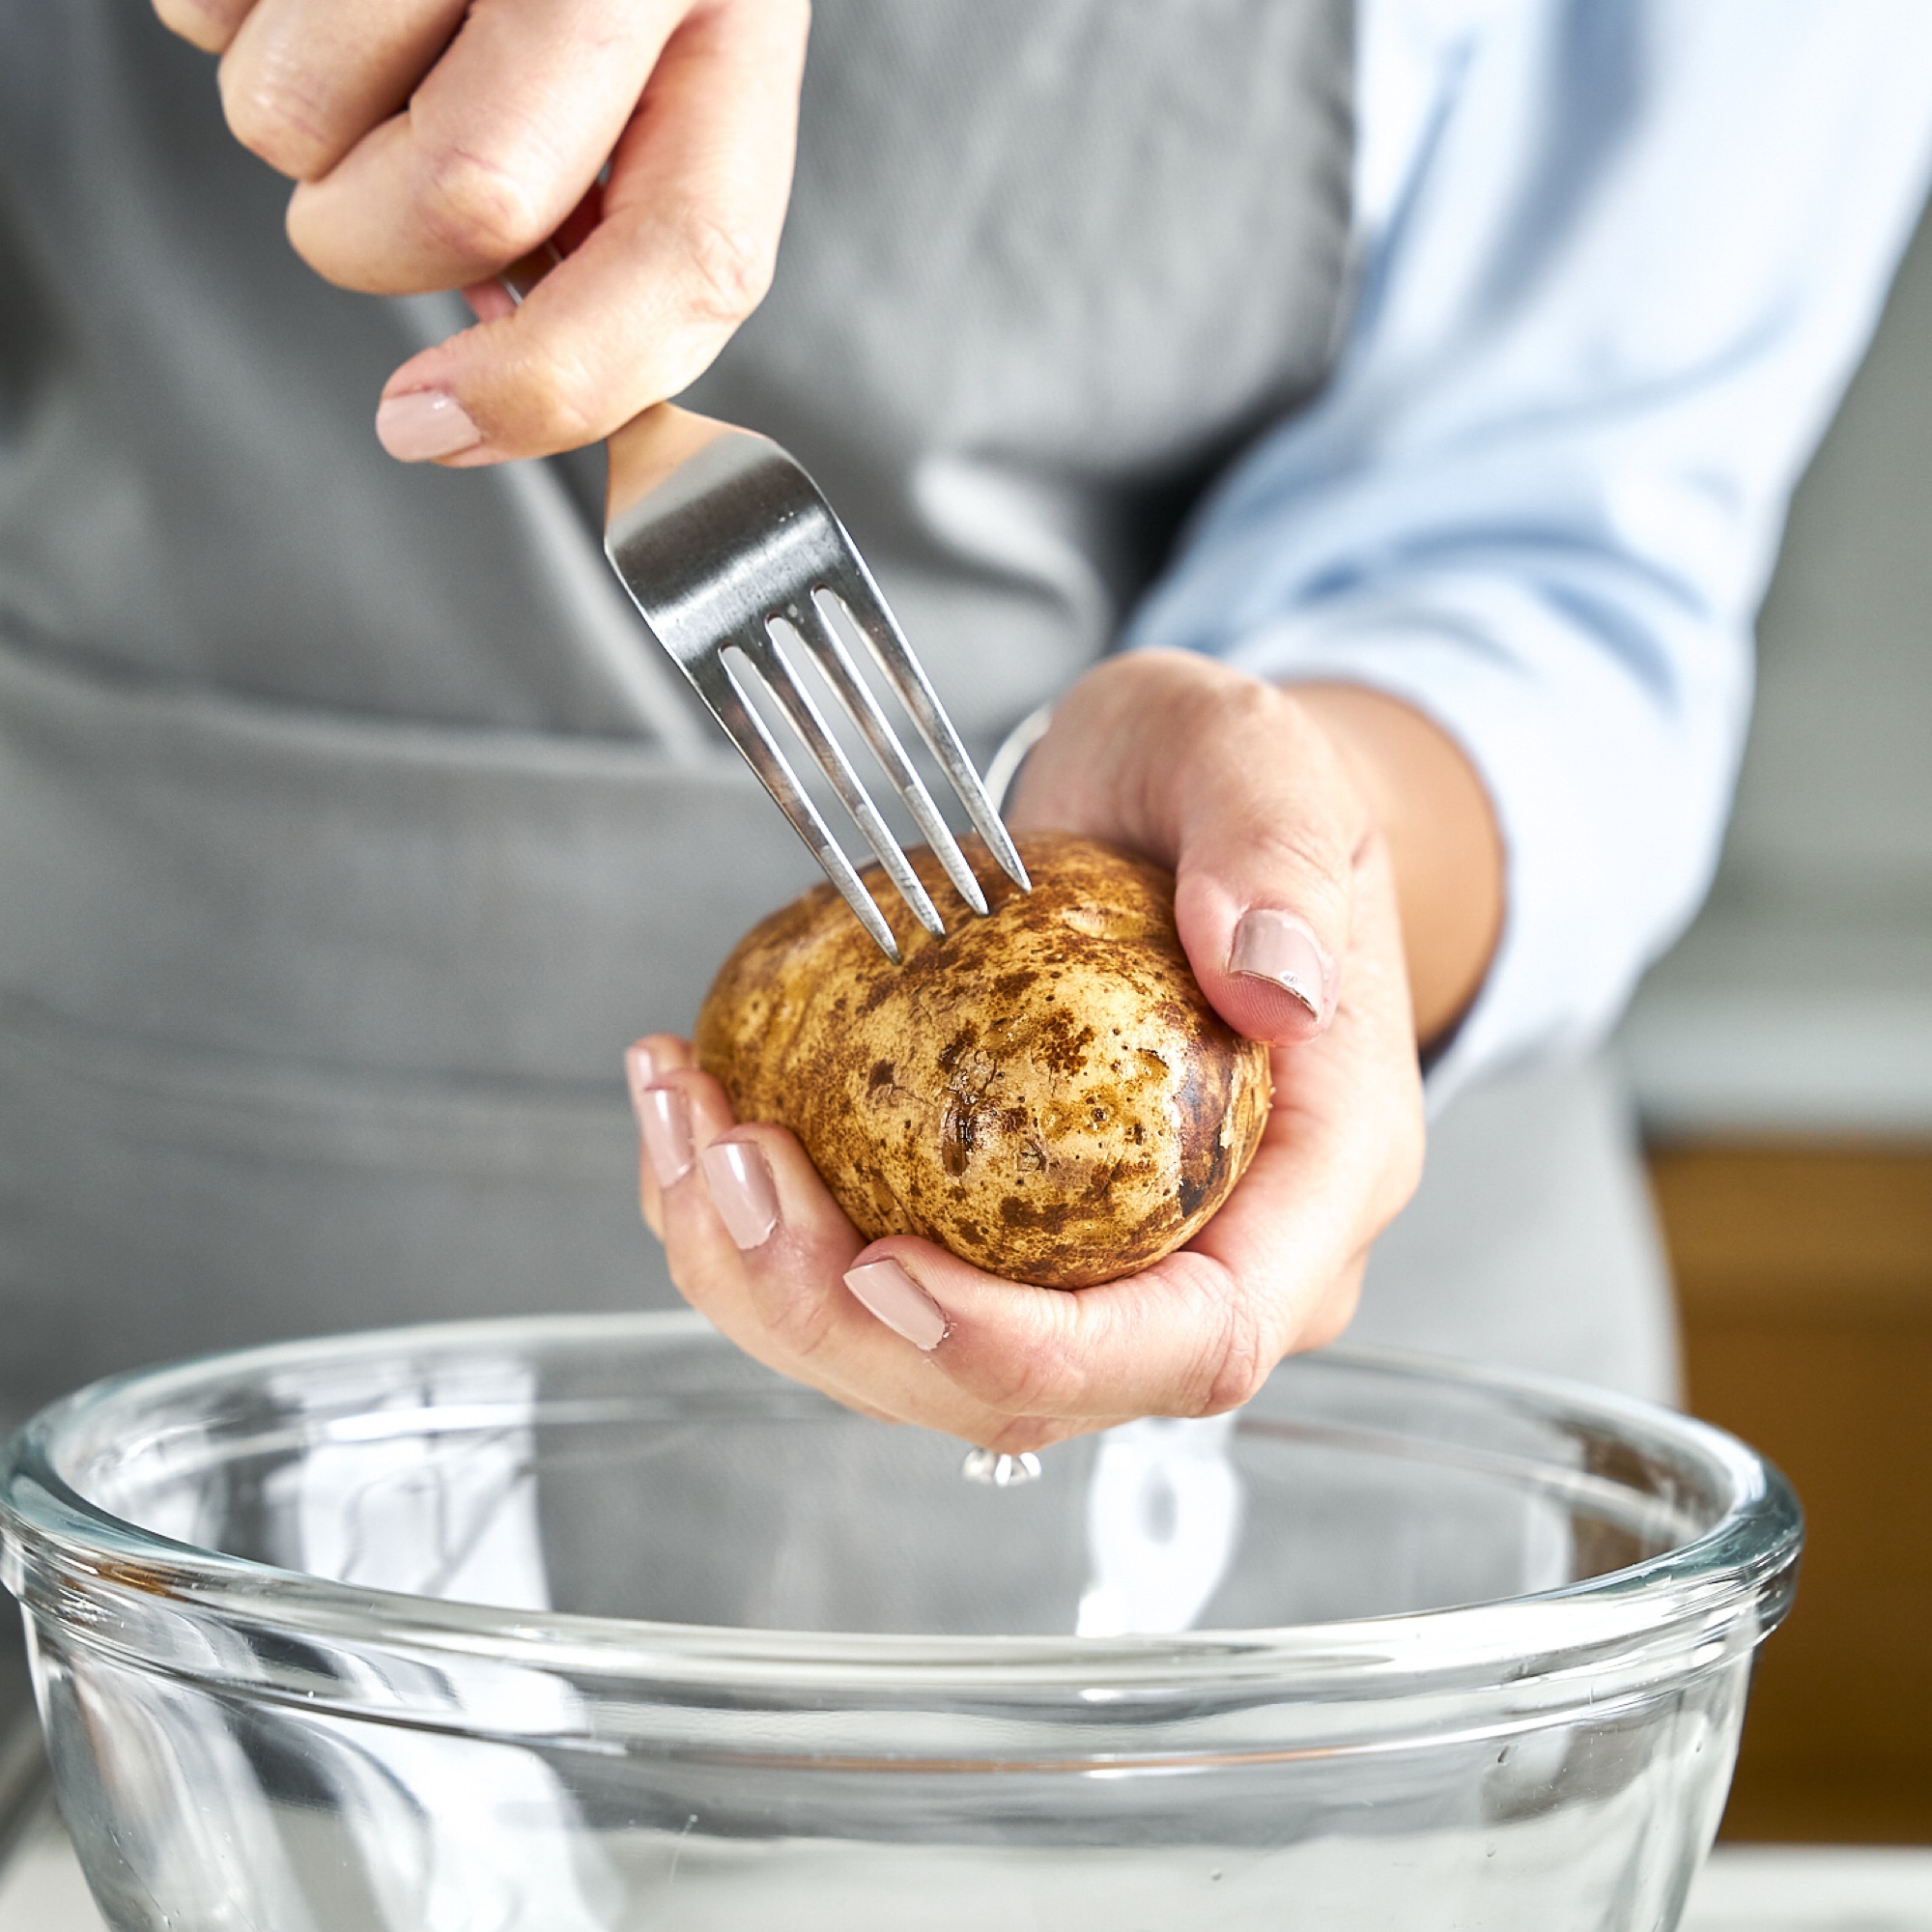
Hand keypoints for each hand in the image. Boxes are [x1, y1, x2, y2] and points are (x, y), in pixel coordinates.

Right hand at [153, 0, 808, 462]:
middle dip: (382, 243)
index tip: (443, 424)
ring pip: (293, 117)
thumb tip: (490, 392)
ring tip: (354, 25)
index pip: (692, 254)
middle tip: (385, 165)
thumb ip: (622, 236)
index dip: (564, 382)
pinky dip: (227, 18)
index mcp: (732, 8)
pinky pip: (198, 11)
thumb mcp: (658, 62)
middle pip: (468, 201)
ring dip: (293, 120)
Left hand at [626, 652, 1456, 1451]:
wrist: (1178, 811)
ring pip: (914, 1364)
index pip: (1193, 1343)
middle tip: (730, 1159)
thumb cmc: (1223, 795)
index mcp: (1308, 1193)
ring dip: (765, 1278)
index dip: (1027, 1348)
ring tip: (689, 1117)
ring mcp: (1097, 1267)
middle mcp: (1205, 1263)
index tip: (882, 1265)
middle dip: (840, 1319)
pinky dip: (755, 1226)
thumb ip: (1282, 858)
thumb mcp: (1259, 765)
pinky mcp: (999, 1238)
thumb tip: (1271, 982)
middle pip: (1022, 1391)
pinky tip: (700, 1105)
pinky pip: (868, 1286)